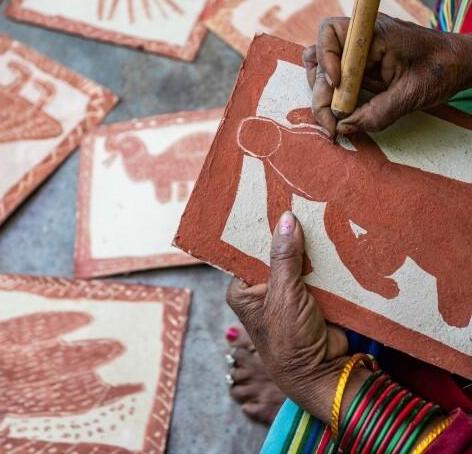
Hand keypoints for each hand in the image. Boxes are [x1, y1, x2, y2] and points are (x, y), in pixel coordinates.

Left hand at [227, 211, 367, 423]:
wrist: (323, 371)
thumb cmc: (289, 338)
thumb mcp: (283, 293)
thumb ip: (284, 256)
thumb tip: (286, 218)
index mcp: (243, 289)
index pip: (246, 252)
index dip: (259, 230)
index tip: (270, 204)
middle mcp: (262, 288)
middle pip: (274, 253)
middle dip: (287, 235)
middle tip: (297, 202)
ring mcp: (287, 291)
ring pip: (297, 260)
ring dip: (307, 246)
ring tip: (316, 212)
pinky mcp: (310, 295)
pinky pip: (314, 270)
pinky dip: (322, 258)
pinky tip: (330, 235)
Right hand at [303, 13, 471, 135]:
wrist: (460, 64)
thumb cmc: (443, 69)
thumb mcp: (412, 95)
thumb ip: (378, 113)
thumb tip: (344, 127)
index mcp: (375, 33)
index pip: (330, 32)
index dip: (325, 58)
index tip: (335, 84)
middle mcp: (360, 40)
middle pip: (318, 57)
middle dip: (320, 92)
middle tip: (330, 122)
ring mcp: (357, 54)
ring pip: (319, 67)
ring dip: (320, 92)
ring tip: (332, 116)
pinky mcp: (359, 67)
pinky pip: (333, 78)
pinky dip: (329, 95)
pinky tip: (339, 112)